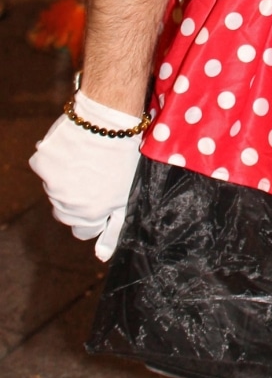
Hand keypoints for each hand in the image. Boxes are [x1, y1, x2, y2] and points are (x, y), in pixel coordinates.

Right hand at [29, 90, 143, 258]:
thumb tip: (102, 256)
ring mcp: (51, 184)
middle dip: (78, 201)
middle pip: (66, 213)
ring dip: (65, 181)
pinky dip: (54, 160)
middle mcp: (66, 204)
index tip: (102, 197)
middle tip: (94, 178)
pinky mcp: (40, 164)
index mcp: (89, 215)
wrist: (108, 120)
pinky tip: (72, 148)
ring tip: (86, 160)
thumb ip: (114, 227)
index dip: (95, 214)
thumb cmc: (124, 158)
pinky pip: (44, 168)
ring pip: (54, 191)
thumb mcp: (126, 195)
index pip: (84, 230)